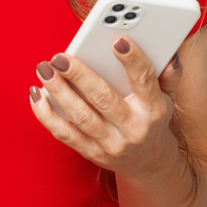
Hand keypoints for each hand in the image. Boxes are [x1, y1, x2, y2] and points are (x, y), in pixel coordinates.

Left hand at [29, 38, 183, 179]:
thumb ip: (170, 75)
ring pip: (80, 116)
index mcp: (153, 109)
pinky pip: (64, 134)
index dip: (132, 60)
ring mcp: (110, 143)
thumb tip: (169, 55)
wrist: (149, 165)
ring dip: (59, 91)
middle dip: (80, 76)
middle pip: (104, 98)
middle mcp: (132, 127)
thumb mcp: (169, 98)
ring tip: (44, 69)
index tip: (116, 40)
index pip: (145, 81)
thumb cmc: (154, 120)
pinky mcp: (91, 152)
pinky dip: (46, 114)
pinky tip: (36, 94)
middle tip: (60, 56)